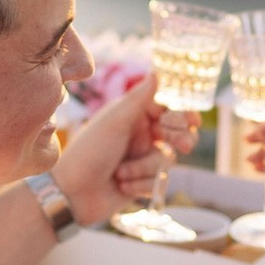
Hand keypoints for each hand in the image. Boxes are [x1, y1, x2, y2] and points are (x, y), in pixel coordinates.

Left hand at [52, 73, 195, 225]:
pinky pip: (158, 183)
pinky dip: (141, 185)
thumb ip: (139, 98)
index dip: (183, 114)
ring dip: (144, 168)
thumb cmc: (89, 152)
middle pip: (176, 134)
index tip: (193, 120)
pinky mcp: (142, 183)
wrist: (71, 193)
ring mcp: (141, 160)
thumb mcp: (114, 121)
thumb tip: (157, 71)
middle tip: (183, 145)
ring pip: (166, 161)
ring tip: (121, 173)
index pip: (168, 110)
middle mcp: (139, 136)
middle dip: (179, 139)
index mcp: (132, 117)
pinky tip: (121, 186)